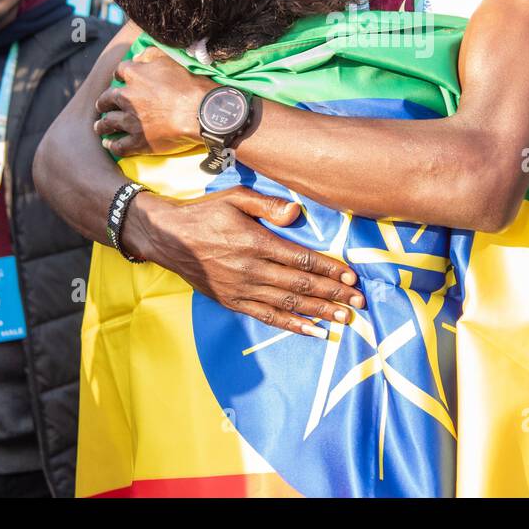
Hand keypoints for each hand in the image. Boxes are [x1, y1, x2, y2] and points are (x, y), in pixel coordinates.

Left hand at [93, 47, 215, 155]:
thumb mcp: (170, 60)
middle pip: (106, 99)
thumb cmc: (189, 84)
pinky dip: (112, 145)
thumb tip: (138, 57)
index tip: (119, 80)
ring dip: (102, 125)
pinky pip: (119, 145)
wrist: (200, 111)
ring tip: (99, 127)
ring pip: (108, 123)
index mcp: (134, 76)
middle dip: (103, 102)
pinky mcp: (138, 141)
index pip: (119, 72)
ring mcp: (131, 120)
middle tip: (103, 105)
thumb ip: (150, 55)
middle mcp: (127, 97)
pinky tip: (110, 144)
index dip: (119, 77)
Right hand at [123, 187, 365, 336]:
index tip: (351, 277)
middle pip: (301, 284)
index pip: (302, 259)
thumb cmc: (205, 213)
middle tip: (359, 302)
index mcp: (256, 242)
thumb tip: (297, 213)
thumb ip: (267, 205)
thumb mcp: (235, 197)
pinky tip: (313, 331)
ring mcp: (242, 289)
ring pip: (288, 303)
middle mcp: (252, 269)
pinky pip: (267, 316)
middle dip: (333, 295)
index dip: (329, 270)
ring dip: (319, 313)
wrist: (168, 238)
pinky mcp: (233, 302)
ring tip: (344, 319)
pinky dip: (292, 325)